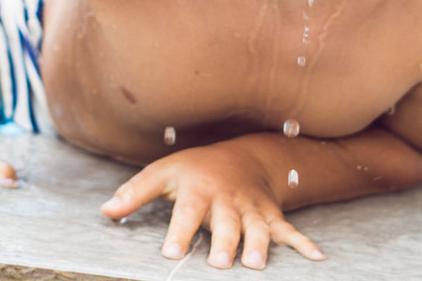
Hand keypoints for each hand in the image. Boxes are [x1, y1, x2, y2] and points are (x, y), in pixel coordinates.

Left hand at [100, 141, 324, 269]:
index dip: (178, 231)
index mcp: (197, 189)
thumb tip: (104, 211)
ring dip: (258, 244)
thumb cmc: (194, 169)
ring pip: (257, 227)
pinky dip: (302, 243)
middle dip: (225, 240)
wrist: (240, 156)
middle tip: (221, 261)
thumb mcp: (162, 173)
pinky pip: (287, 229)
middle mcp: (226, 199)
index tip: (169, 251)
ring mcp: (251, 208)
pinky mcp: (269, 214)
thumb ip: (134, 193)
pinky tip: (317, 257)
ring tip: (256, 265)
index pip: (186, 211)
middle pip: (226, 222)